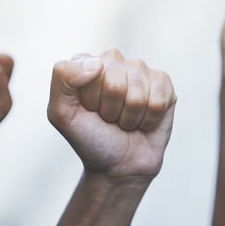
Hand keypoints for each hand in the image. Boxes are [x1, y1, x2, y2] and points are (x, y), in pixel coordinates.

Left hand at [47, 48, 176, 181]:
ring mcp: (140, 69)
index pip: (90, 72)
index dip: (91, 101)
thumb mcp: (61, 113)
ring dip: (130, 117)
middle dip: (111, 110)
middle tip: (108, 118)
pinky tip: (143, 120)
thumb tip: (97, 63)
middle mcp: (113, 59)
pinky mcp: (163, 83)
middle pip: (115, 84)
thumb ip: (63, 78)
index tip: (90, 111)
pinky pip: (159, 99)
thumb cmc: (90, 137)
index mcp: (85, 62)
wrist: (119, 166)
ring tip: (124, 120)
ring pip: (138, 95)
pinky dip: (150, 119)